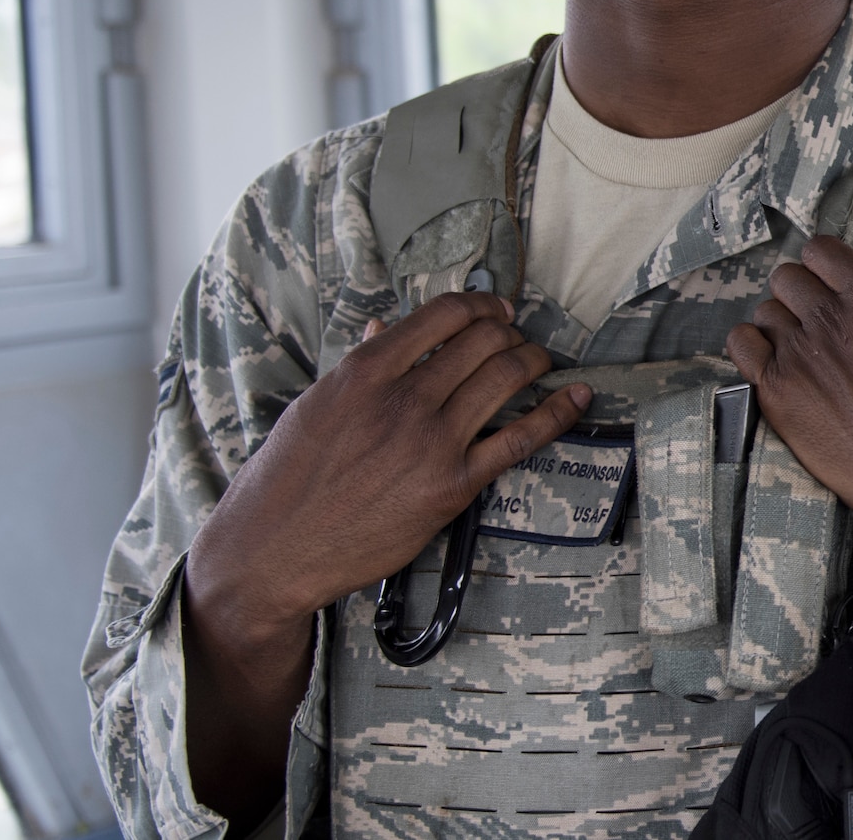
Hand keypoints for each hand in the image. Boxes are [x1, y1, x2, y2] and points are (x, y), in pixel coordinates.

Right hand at [181, 292, 587, 830]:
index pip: (444, 314)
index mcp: (366, 370)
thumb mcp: (316, 404)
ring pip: (507, 377)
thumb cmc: (289, 476)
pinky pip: (521, 437)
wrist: (274, 549)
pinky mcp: (454, 486)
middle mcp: (404, 399)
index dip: (482, 304)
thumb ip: (361, 363)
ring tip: (538, 361)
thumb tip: (392, 328)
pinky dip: (557, 411)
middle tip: (517, 337)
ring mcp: (432, 442)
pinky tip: (578, 396)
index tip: (496, 308)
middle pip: (485, 340)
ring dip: (533, 360)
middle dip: (511, 331)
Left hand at [726, 236, 852, 578]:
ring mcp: (799, 354)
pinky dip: (751, 347)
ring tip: (801, 348)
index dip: (825, 265)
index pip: (821, 250)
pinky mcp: (777, 393)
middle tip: (819, 320)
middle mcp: (831, 318)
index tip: (832, 282)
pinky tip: (773, 363)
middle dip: (802, 293)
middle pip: (788, 277)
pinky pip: (741, 345)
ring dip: (780, 323)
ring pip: (766, 311)